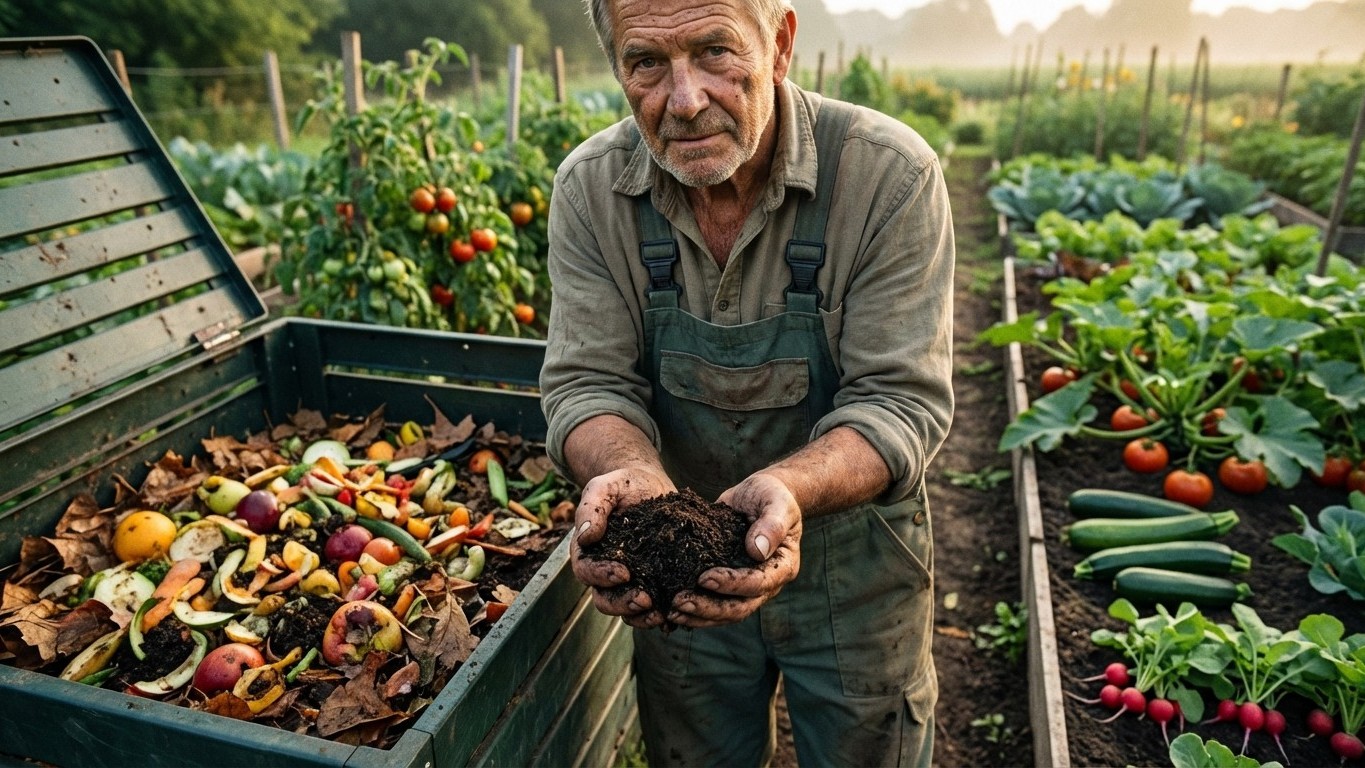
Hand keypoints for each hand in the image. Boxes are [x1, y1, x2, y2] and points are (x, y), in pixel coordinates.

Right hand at [569, 466, 674, 628]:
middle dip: (623, 603)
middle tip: (645, 600)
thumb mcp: (604, 487)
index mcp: (589, 553)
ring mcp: (631, 581)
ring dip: (642, 616)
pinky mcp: (654, 583)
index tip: (623, 572)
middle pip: (605, 600)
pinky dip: (663, 616)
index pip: (587, 572)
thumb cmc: (622, 485)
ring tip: (661, 614)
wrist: (650, 485)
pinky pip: (654, 607)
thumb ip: (592, 508)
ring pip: (628, 610)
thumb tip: (585, 536)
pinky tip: (677, 617)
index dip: (602, 576)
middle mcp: (606, 573)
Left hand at [668, 472, 802, 628]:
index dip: (732, 584)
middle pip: (739, 608)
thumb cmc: (771, 496)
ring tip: (672, 610)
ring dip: (698, 615)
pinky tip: (671, 609)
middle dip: (708, 608)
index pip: (758, 583)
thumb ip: (772, 524)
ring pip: (725, 613)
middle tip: (679, 601)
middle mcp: (766, 584)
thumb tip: (757, 550)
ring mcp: (747, 588)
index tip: (704, 578)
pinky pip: (714, 604)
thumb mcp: (776, 503)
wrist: (759, 496)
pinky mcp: (729, 585)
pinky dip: (694, 610)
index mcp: (782, 567)